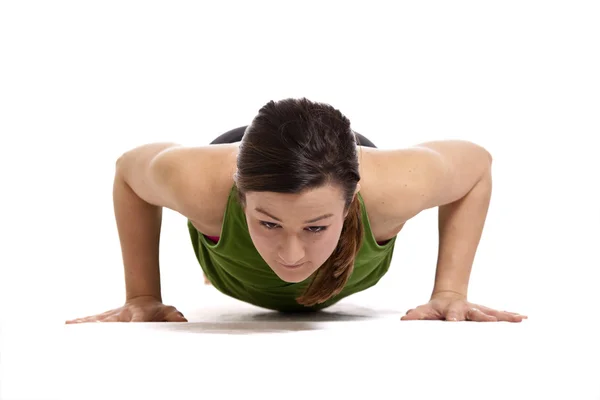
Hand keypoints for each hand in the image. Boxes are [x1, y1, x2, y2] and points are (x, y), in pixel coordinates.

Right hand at [65, 296, 187, 322]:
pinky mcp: (104, 320)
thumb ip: (173, 316)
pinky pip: (90, 322)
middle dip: (98, 324)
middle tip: (86, 326)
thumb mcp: (167, 312)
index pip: (137, 320)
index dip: (136, 323)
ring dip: (83, 324)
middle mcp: (121, 316)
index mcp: (138, 315)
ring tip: (69, 325)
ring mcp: (111, 317)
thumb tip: (181, 319)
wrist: (143, 303)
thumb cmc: (156, 310)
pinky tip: (66, 325)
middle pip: (109, 320)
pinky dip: (79, 324)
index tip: (132, 325)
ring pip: (96, 321)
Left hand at [400, 292, 526, 321]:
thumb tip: (405, 319)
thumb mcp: (425, 311)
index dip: (453, 317)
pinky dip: (510, 316)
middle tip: (491, 320)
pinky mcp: (486, 312)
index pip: (452, 314)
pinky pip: (499, 314)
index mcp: (452, 310)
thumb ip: (416, 316)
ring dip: (503, 315)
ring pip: (492, 312)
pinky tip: (522, 317)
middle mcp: (467, 309)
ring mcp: (478, 309)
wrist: (448, 298)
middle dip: (483, 316)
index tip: (454, 321)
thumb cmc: (436, 309)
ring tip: (517, 318)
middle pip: (476, 312)